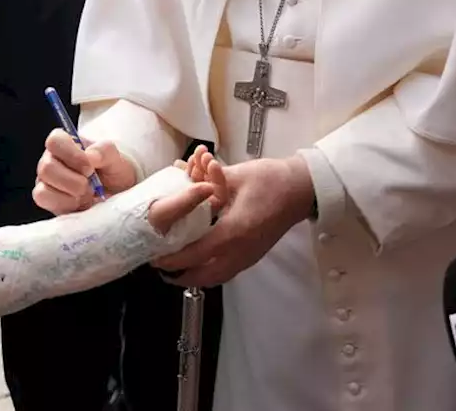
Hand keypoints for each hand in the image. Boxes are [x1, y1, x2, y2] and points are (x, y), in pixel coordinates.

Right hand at [33, 130, 137, 214]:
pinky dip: (66, 204)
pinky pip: (46, 203)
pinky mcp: (48, 201)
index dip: (71, 155)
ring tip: (87, 194)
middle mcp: (51, 160)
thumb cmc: (113, 171)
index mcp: (65, 144)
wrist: (117, 194)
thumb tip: (90, 156)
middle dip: (73, 181)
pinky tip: (80, 203)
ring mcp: (46, 182)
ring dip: (70, 194)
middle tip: (92, 185)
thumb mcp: (116, 158)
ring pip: (43, 189)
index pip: (54, 141)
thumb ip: (105, 151)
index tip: (89, 168)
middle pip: (46, 167)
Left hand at [153, 155, 314, 287]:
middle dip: (179, 276)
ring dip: (194, 277)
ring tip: (176, 269)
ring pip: (215, 279)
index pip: (194, 253)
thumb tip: (183, 181)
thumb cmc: (271, 180)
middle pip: (203, 276)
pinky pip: (226, 273)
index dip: (171, 258)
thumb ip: (207, 185)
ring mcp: (249, 257)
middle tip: (161, 266)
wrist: (300, 190)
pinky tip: (199, 262)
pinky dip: (209, 272)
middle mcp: (240, 251)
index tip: (154, 256)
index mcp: (233, 231)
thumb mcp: (234, 177)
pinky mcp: (253, 257)